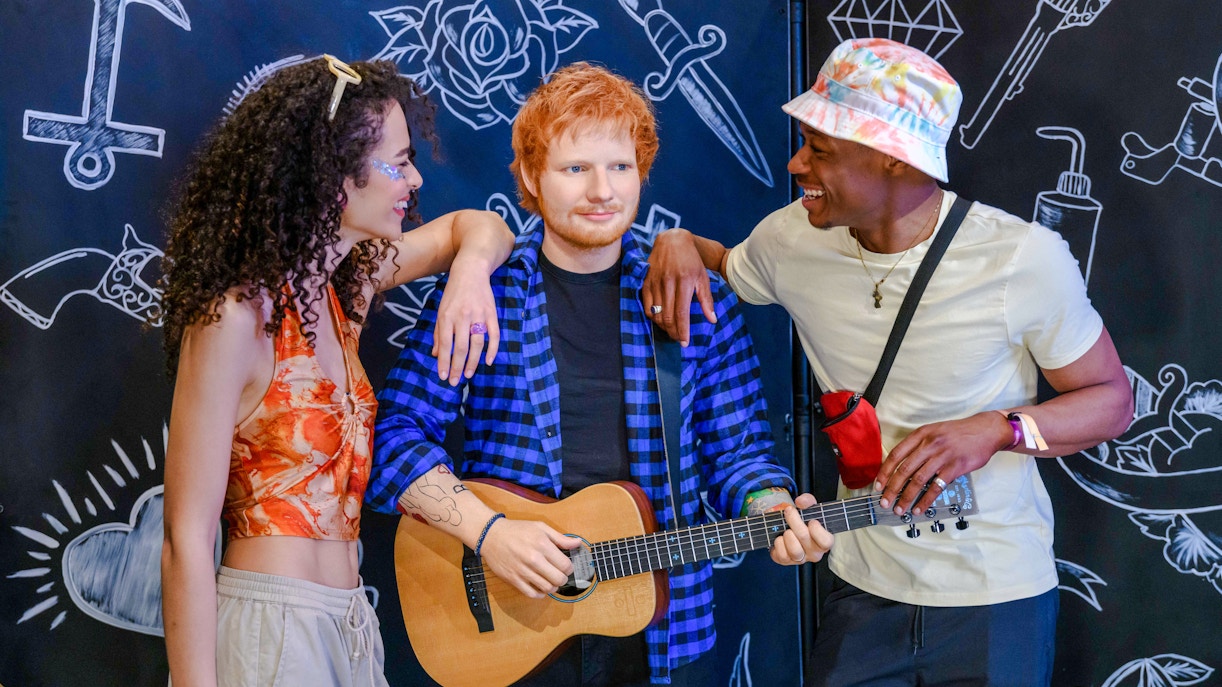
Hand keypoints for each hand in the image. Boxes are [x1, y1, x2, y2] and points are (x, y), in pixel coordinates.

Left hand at [432, 258, 499, 385]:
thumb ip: (439, 333)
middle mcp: (462, 317)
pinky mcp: (492, 313)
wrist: (471, 271)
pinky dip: (492, 349)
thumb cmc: (453, 293)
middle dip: (457, 367)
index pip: (445, 345)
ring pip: (477, 344)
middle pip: (461, 348)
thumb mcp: (441, 310)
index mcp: (447, 316)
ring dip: (473, 362)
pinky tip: (489, 361)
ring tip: (468, 375)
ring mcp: (479, 315)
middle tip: (455, 381)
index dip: (444, 362)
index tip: (443, 376)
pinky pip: (494, 335)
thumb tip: (437, 354)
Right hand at [477, 518, 580, 598]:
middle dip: (563, 578)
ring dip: (553, 587)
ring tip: (550, 580)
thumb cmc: (517, 530)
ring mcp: (523, 571)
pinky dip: (540, 594)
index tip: (566, 566)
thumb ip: (560, 538)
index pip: (565, 565)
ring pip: (547, 588)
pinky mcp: (513, 579)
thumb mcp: (540, 527)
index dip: (569, 567)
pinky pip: (531, 594)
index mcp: (542, 545)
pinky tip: (540, 587)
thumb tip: (578, 543)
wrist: (491, 535)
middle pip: (558, 579)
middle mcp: (534, 559)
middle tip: (559, 574)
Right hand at [642, 229, 715, 345]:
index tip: (684, 342)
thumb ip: (706, 300)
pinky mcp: (646, 281)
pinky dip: (652, 316)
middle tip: (678, 339)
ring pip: (656, 313)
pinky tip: (660, 319)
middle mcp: (668, 282)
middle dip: (673, 331)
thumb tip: (712, 320)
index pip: (681, 312)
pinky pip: (646, 306)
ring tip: (671, 330)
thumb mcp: (702, 277)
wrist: (672, 240)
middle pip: (667, 315)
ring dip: (663, 326)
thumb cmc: (691, 260)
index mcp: (684, 281)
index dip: (682, 330)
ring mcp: (654, 282)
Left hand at [769, 493, 833, 565]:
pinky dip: (778, 544)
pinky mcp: (786, 561)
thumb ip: (808, 501)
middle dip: (794, 521)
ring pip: (795, 551)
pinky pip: (782, 556)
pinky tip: (780, 538)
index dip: (817, 530)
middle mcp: (814, 553)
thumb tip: (800, 502)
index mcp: (824, 541)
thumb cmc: (804, 521)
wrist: (790, 528)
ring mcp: (801, 559)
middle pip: (805, 539)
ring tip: (786, 529)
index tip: (811, 521)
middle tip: (789, 511)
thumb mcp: (810, 508)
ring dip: (787, 535)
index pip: (826, 541)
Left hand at [874, 412, 1010, 515]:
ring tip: (900, 509)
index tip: (878, 485)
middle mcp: (929, 444)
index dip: (885, 472)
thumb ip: (919, 446)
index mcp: (921, 435)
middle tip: (885, 502)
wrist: (986, 430)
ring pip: (918, 480)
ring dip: (906, 497)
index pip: (896, 455)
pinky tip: (919, 508)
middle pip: (903, 470)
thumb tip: (902, 467)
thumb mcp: (934, 431)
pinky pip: (936, 487)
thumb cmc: (959, 433)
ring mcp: (942, 456)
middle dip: (892, 489)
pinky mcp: (955, 468)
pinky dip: (925, 500)